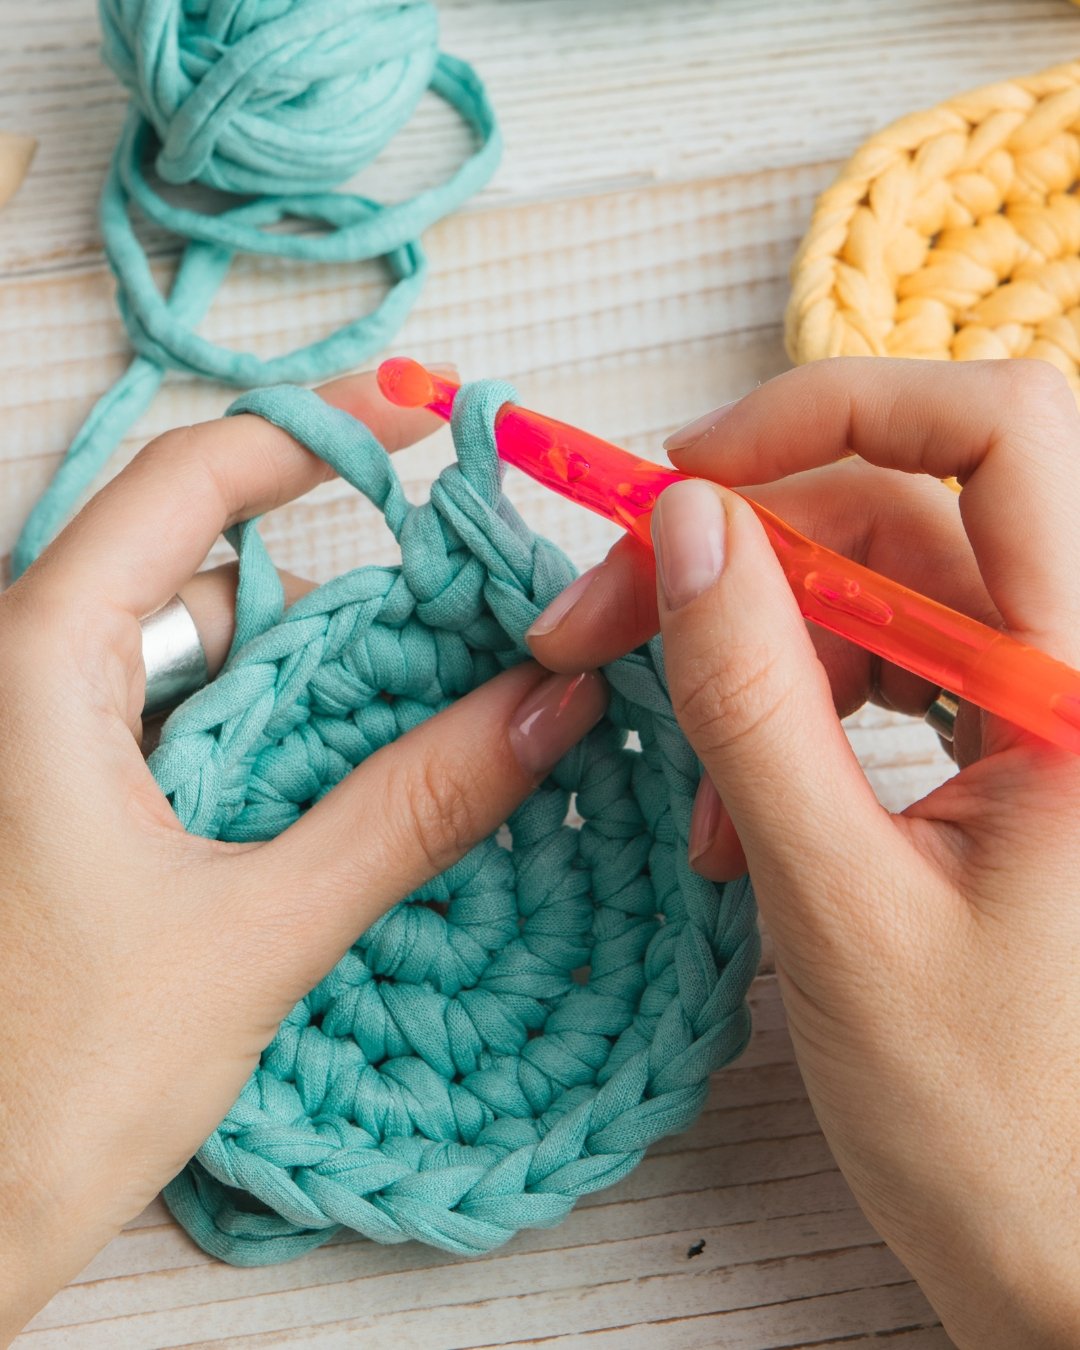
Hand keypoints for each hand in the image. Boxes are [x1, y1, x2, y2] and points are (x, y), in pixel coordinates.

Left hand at [0, 371, 606, 1340]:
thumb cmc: (50, 1088)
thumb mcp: (258, 931)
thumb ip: (410, 810)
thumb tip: (546, 709)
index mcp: (38, 667)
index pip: (188, 478)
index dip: (313, 429)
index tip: (420, 426)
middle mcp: (22, 678)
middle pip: (201, 560)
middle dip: (332, 572)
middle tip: (461, 606)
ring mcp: (36, 738)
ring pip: (195, 647)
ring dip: (307, 665)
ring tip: (429, 702)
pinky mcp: (59, 797)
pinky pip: (179, 716)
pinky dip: (266, 725)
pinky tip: (344, 774)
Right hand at [528, 358, 1079, 1348]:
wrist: (1069, 1265)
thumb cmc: (992, 1123)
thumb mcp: (836, 900)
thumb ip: (754, 699)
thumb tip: (684, 528)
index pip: (999, 432)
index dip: (837, 407)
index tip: (689, 472)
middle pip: (898, 515)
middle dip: (736, 553)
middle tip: (597, 622)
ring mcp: (1044, 711)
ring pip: (875, 591)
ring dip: (750, 649)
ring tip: (681, 764)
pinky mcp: (1005, 752)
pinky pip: (880, 670)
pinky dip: (788, 709)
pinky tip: (735, 805)